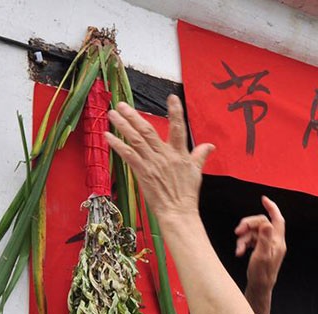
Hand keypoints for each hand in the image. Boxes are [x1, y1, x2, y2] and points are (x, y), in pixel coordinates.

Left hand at [105, 95, 213, 224]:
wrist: (178, 212)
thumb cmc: (187, 194)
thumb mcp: (196, 172)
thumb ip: (200, 155)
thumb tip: (210, 145)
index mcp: (180, 153)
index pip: (179, 128)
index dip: (176, 112)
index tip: (172, 97)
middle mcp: (165, 155)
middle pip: (148, 130)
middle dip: (133, 116)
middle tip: (121, 104)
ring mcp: (153, 163)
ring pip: (136, 139)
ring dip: (122, 125)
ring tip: (112, 114)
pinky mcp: (143, 173)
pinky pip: (128, 155)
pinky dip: (117, 145)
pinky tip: (108, 136)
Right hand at [236, 196, 286, 293]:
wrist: (259, 288)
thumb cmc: (261, 274)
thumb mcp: (262, 256)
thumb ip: (264, 239)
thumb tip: (267, 223)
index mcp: (278, 242)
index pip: (277, 219)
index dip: (272, 207)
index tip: (263, 199)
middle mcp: (274, 242)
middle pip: (261, 223)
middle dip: (248, 225)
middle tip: (237, 232)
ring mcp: (267, 245)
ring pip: (253, 232)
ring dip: (243, 238)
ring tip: (238, 249)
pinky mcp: (261, 249)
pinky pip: (251, 240)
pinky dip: (243, 244)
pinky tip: (238, 252)